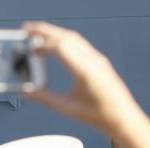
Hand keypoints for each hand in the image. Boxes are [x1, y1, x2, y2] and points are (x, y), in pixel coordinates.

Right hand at [23, 22, 143, 133]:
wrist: (122, 116)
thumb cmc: (98, 114)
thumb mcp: (67, 108)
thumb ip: (44, 98)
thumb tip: (27, 92)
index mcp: (85, 71)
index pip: (61, 47)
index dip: (43, 45)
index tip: (29, 49)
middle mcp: (93, 60)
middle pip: (66, 37)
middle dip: (45, 31)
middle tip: (27, 29)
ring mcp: (97, 59)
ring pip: (74, 38)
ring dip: (55, 33)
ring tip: (38, 34)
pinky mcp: (98, 61)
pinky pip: (79, 44)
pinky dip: (64, 39)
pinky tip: (55, 44)